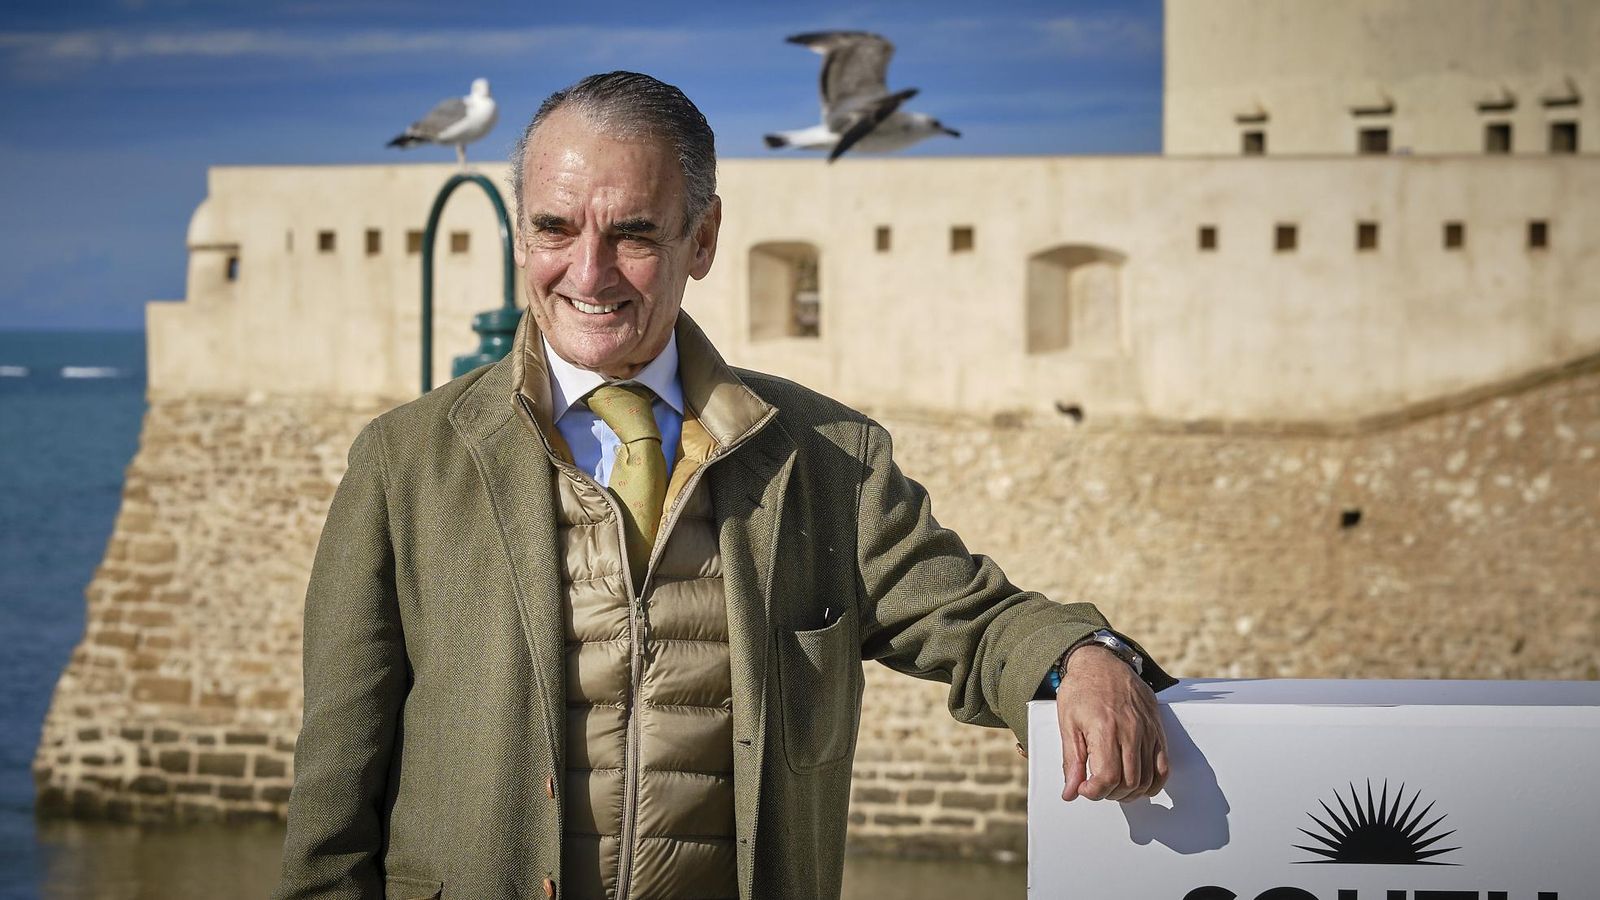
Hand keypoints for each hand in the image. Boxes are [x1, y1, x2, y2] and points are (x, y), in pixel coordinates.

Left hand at [1055, 644, 1167, 801]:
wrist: (1101, 662)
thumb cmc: (1082, 690)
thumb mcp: (1067, 724)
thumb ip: (1071, 761)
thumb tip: (1070, 792)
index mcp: (1105, 729)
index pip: (1108, 777)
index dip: (1095, 792)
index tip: (1084, 790)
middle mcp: (1131, 730)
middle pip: (1129, 782)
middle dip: (1110, 794)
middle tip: (1096, 787)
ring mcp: (1148, 730)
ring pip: (1147, 779)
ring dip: (1130, 792)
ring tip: (1113, 787)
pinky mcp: (1157, 729)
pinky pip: (1163, 766)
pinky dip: (1153, 783)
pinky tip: (1139, 785)